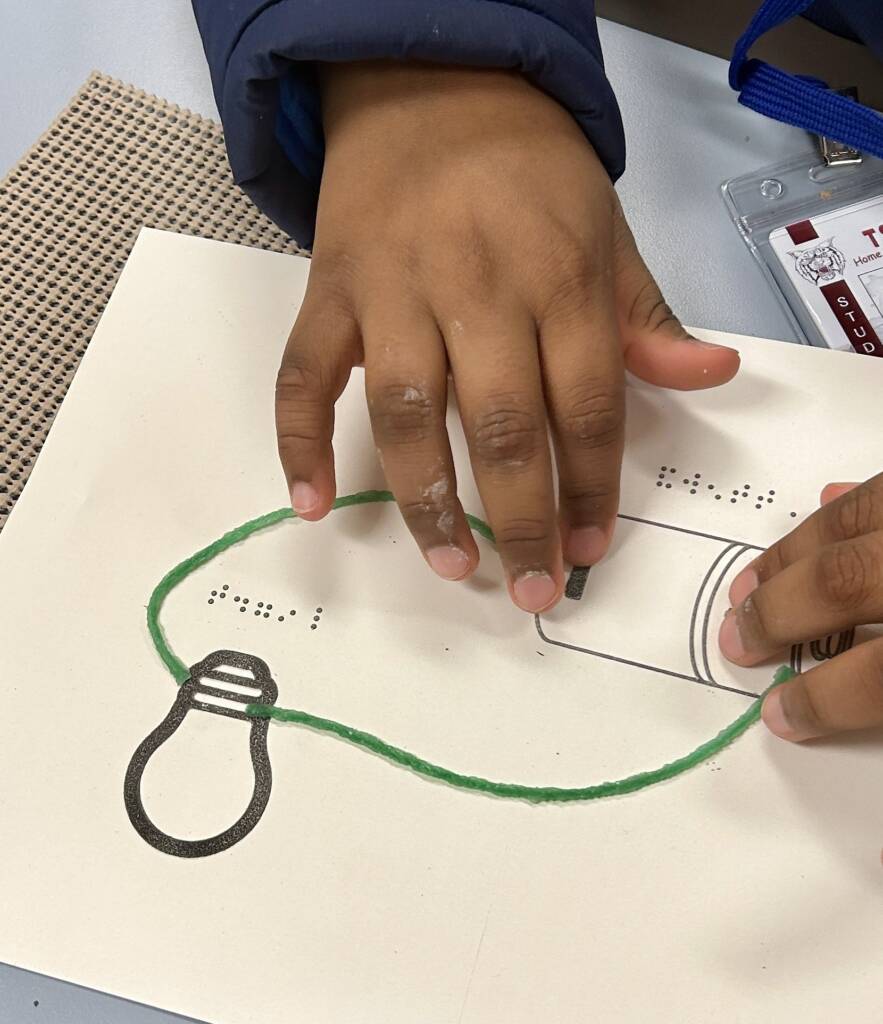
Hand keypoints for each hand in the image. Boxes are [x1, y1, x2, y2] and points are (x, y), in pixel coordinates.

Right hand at [276, 62, 739, 611]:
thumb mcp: (607, 228)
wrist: (429, 85)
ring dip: (426, 499)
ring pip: (404, 410)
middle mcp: (476, 287)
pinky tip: (311, 504)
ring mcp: (392, 289)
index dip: (592, 487)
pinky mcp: (329, 290)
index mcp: (558, 274)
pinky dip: (297, 441)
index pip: (586, 403)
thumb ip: (646, 313)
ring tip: (452, 565)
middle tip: (531, 590)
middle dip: (521, 516)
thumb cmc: (528, 169)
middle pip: (502, 422)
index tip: (590, 549)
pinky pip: (301, 372)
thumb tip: (710, 374)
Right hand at [720, 478, 882, 740]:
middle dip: (778, 612)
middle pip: (844, 582)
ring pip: (858, 519)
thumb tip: (872, 704)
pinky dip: (854, 496)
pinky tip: (830, 501)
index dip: (824, 701)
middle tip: (740, 637)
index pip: (876, 677)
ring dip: (795, 551)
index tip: (782, 716)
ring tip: (753, 581)